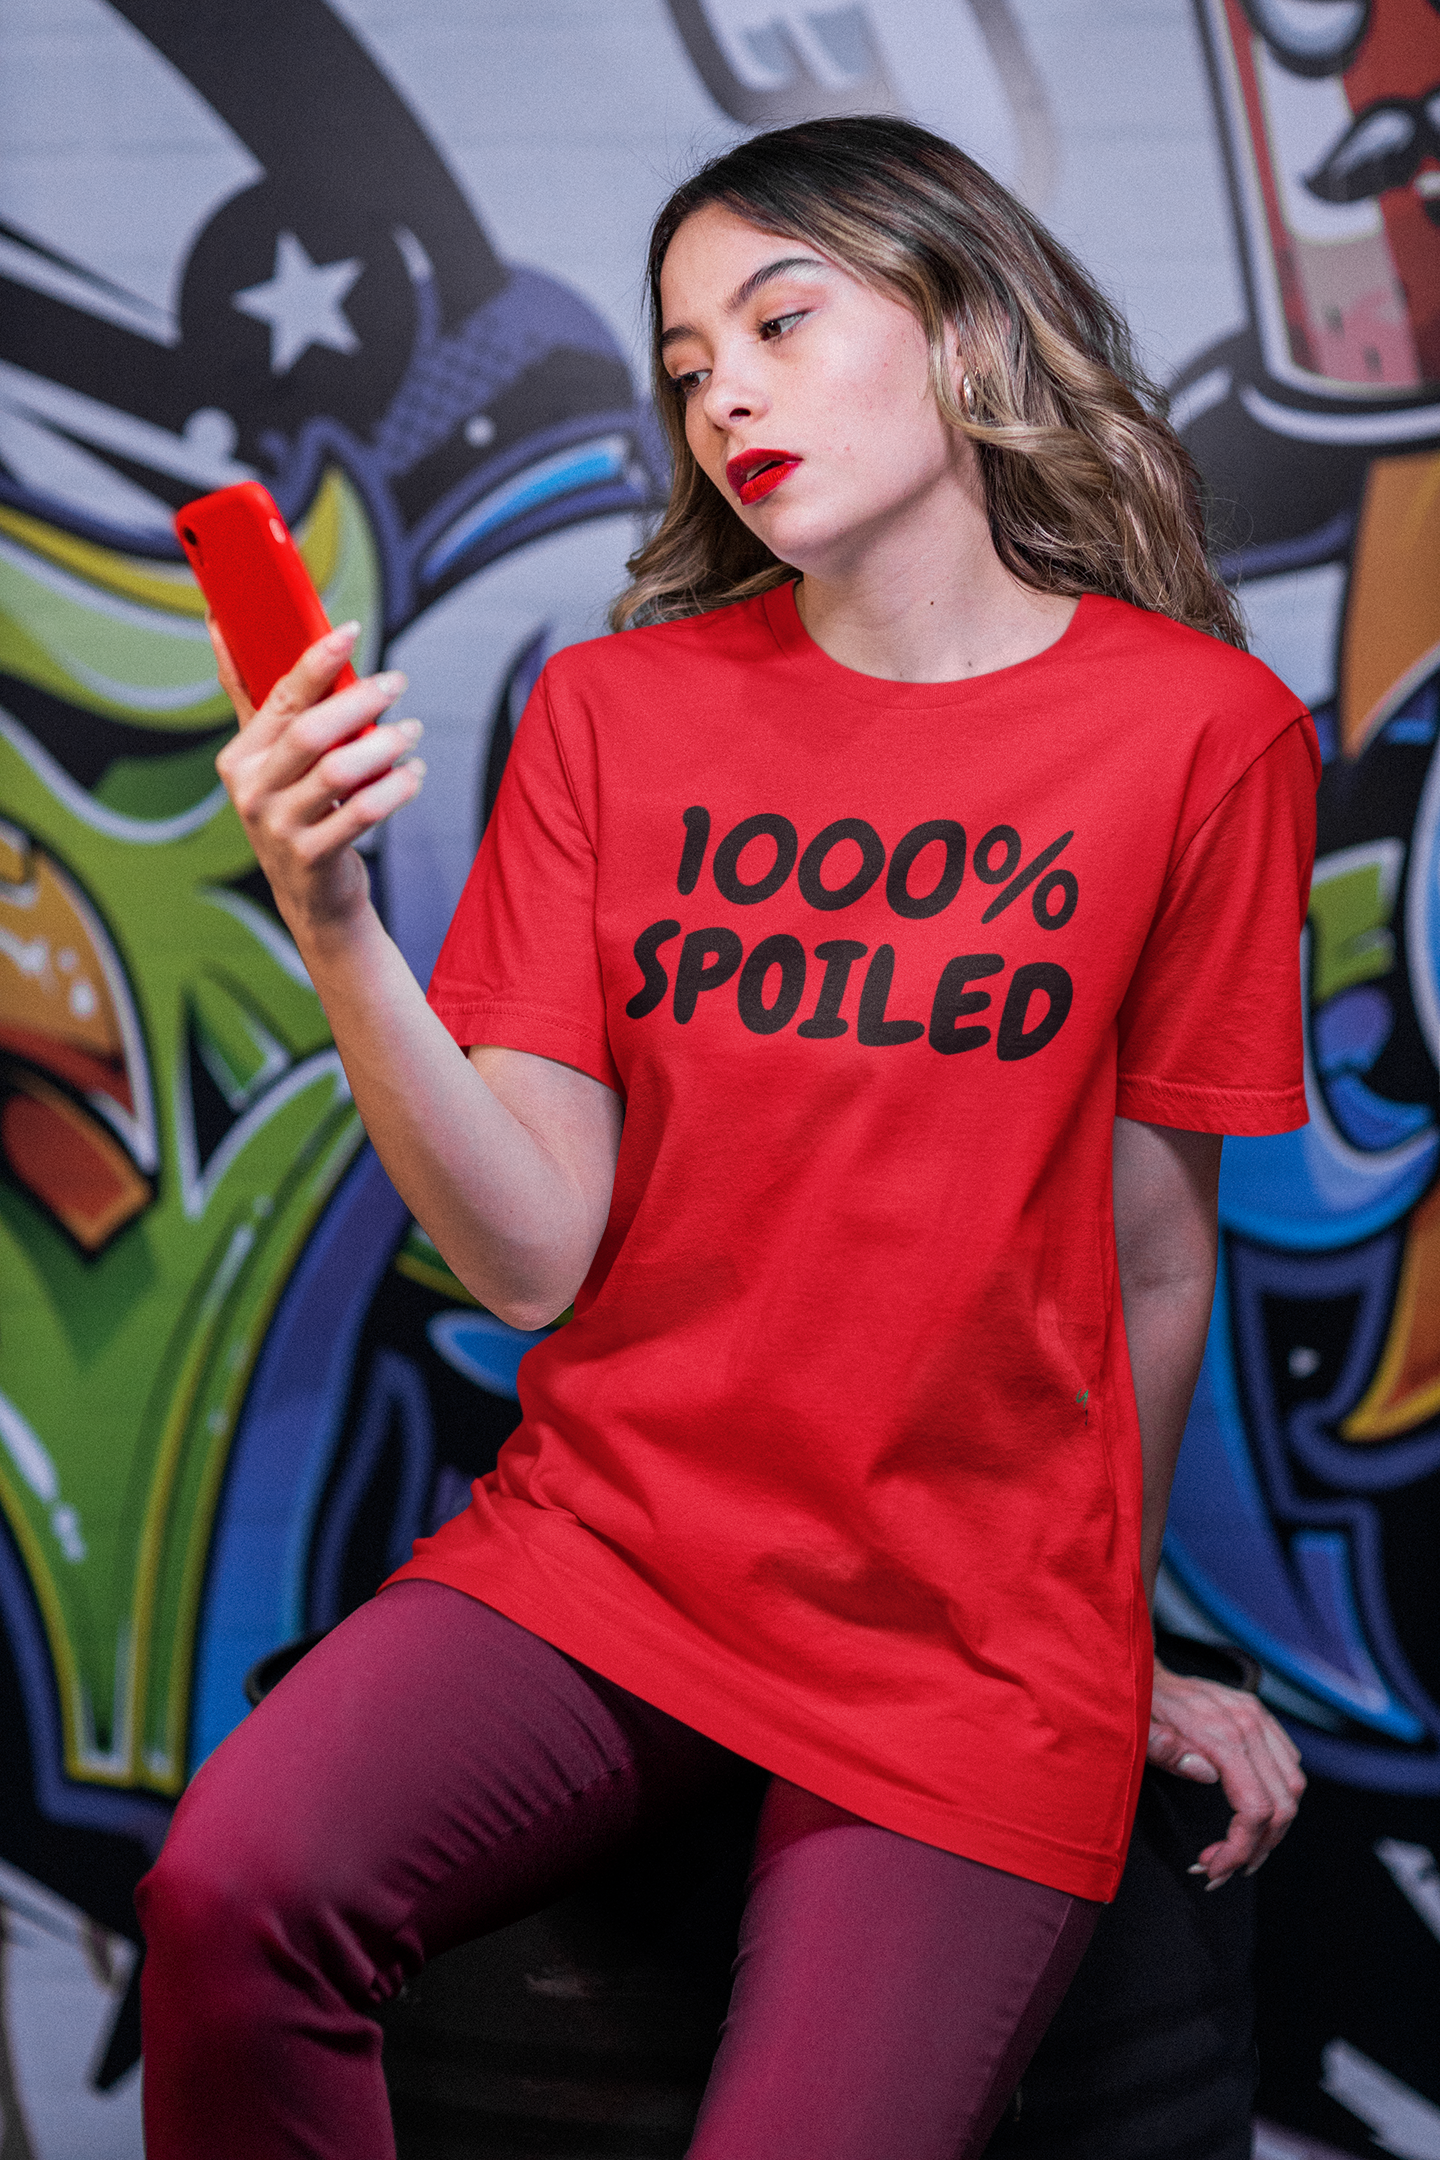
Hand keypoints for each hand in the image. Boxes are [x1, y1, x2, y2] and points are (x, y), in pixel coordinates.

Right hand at [212, 619, 423, 943]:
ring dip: (384, 743)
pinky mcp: (312, 857)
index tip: (350, 631)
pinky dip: (395, 788)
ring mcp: (279, 828)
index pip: (279, 698)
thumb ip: (249, 696)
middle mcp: (253, 792)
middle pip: (310, 732)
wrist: (311, 895)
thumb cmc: (295, 810)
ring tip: (412, 730)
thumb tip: (219, 626)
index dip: (315, 661)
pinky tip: (414, 772)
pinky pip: (362, 813)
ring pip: (339, 771)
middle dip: (359, 700)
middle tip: (396, 681)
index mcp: (240, 758)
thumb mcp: (267, 759)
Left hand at [1147, 1658, 1304, 1888]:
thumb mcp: (1137, 1730)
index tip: (1215, 1870)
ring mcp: (1258, 1718)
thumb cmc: (1137, 1704)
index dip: (1240, 1849)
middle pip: (1283, 1806)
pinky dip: (1277, 1799)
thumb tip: (1207, 1774)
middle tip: (1222, 1869)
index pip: (1255, 1808)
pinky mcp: (1260, 1717)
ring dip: (1272, 1830)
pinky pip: (1288, 1766)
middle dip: (1257, 1849)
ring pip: (1293, 1789)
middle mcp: (1249, 1723)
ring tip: (1237, 1851)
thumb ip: (1167, 1750)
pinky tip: (1247, 1816)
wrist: (1141, 1668)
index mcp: (1220, 1733)